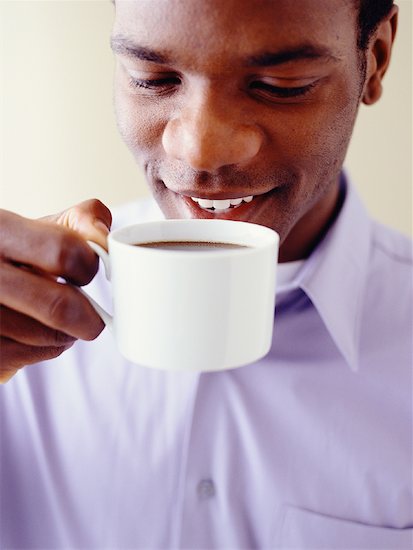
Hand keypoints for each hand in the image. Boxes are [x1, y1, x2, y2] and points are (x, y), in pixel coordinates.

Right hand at [0, 199, 111, 382]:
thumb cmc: (22, 254)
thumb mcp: (45, 227)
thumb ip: (81, 221)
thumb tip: (104, 237)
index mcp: (0, 229)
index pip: (64, 251)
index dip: (88, 266)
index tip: (88, 271)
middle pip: (60, 305)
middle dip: (89, 317)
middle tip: (94, 319)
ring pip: (51, 335)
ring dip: (68, 333)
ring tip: (57, 321)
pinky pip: (34, 354)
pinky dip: (47, 348)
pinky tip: (35, 333)